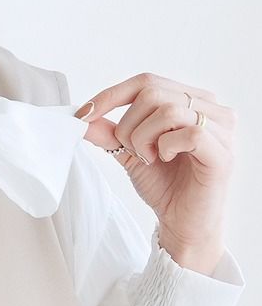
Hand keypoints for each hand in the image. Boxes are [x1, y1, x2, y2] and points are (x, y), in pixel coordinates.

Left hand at [74, 72, 236, 270]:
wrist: (182, 223)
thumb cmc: (165, 186)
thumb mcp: (129, 153)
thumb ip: (110, 133)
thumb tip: (82, 116)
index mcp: (189, 100)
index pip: (146, 81)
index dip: (111, 95)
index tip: (83, 115)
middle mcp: (209, 106)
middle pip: (152, 92)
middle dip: (129, 125)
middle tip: (133, 152)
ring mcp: (221, 127)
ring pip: (168, 110)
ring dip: (144, 138)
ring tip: (149, 158)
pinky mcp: (223, 151)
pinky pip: (189, 133)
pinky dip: (166, 147)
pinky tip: (165, 160)